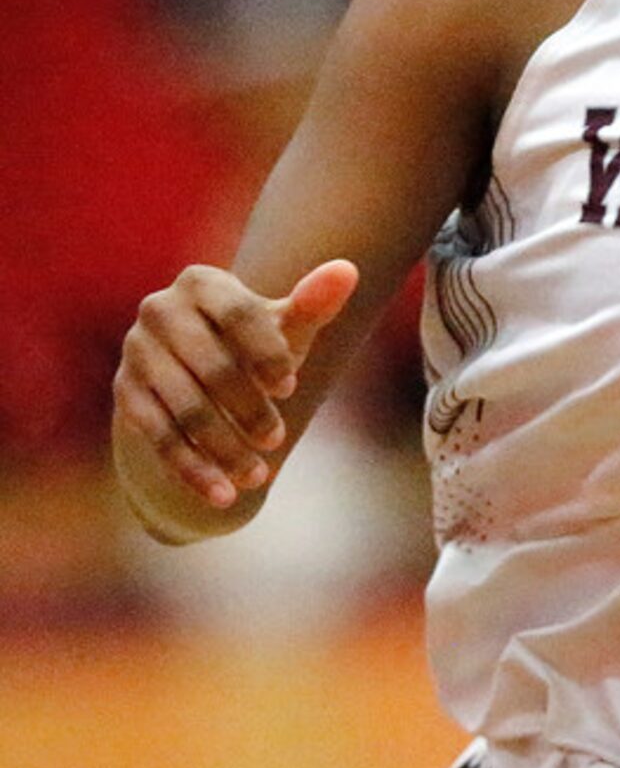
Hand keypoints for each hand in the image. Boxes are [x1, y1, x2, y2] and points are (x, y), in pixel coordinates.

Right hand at [114, 259, 358, 507]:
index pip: (237, 316)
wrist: (200, 367)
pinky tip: (222, 497)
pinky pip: (156, 435)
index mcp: (202, 282)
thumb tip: (347, 270)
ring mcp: (136, 351)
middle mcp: (160, 310)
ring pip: (183, 406)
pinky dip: (191, 468)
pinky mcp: (124, 391)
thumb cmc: (256, 342)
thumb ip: (313, 303)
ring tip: (257, 477)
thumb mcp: (285, 326)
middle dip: (247, 409)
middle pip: (210, 366)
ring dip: (221, 447)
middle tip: (279, 441)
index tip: (292, 389)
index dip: (266, 354)